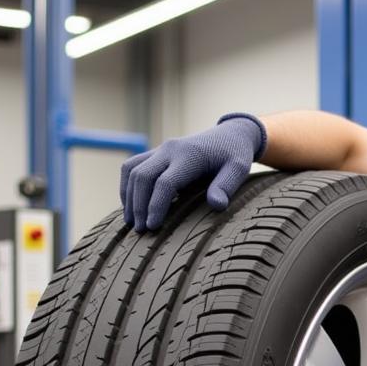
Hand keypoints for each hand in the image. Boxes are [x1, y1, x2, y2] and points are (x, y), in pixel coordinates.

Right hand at [120, 112, 266, 230]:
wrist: (230, 134)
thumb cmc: (235, 156)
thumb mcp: (238, 169)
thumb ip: (226, 186)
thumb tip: (216, 206)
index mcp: (189, 155)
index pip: (165, 182)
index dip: (155, 205)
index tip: (152, 226)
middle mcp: (170, 149)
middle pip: (142, 176)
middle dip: (138, 205)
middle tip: (140, 230)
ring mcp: (161, 149)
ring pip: (132, 169)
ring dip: (128, 196)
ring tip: (131, 222)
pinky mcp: (156, 153)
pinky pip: (132, 166)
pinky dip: (127, 185)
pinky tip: (131, 206)